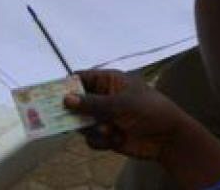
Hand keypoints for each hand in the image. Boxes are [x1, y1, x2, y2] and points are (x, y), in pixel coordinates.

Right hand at [66, 69, 200, 161]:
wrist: (169, 139)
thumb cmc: (149, 111)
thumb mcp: (121, 104)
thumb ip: (93, 103)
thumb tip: (65, 99)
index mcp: (109, 82)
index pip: (81, 79)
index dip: (66, 85)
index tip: (50, 94)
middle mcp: (103, 98)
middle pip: (76, 102)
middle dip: (71, 111)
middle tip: (57, 117)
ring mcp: (105, 117)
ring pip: (82, 123)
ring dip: (92, 128)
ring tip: (109, 131)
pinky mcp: (108, 136)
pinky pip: (92, 139)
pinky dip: (101, 140)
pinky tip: (115, 140)